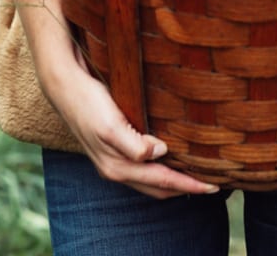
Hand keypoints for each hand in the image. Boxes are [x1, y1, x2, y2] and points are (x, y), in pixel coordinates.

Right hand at [44, 48, 219, 198]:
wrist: (64, 87)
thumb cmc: (88, 103)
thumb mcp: (110, 124)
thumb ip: (134, 145)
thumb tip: (161, 153)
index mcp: (117, 167)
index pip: (162, 182)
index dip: (188, 185)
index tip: (212, 185)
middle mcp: (115, 169)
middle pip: (158, 188)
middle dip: (185, 188)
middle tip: (212, 183)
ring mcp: (112, 161)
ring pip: (150, 181)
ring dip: (173, 181)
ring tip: (195, 175)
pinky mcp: (112, 150)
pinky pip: (142, 169)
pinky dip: (160, 170)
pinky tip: (169, 158)